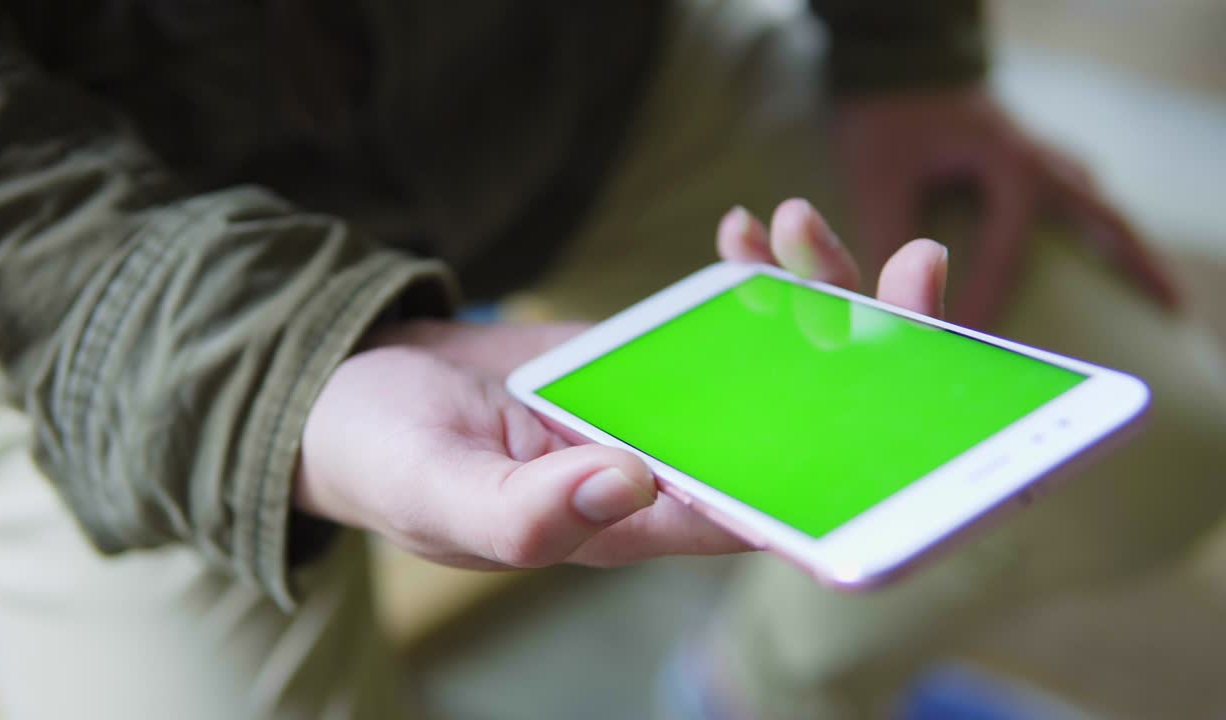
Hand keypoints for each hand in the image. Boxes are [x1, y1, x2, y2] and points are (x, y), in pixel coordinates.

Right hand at [295, 200, 948, 570]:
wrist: (358, 392)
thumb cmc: (386, 458)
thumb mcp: (437, 492)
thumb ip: (521, 514)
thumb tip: (628, 484)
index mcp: (631, 525)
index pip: (764, 510)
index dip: (852, 474)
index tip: (922, 418)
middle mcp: (665, 471)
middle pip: (796, 426)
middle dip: (870, 356)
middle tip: (917, 274)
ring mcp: (660, 407)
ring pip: (766, 365)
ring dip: (809, 296)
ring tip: (811, 223)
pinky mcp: (642, 357)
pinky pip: (715, 322)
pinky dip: (739, 277)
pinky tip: (747, 233)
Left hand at [835, 89, 1178, 327]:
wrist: (897, 65)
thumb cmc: (887, 122)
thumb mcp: (877, 181)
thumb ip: (886, 240)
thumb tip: (885, 302)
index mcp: (1008, 163)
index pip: (1009, 251)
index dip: (991, 300)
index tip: (973, 343)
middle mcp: (1040, 161)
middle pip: (1104, 220)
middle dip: (1133, 265)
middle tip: (1168, 310)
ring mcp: (1044, 157)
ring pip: (1102, 208)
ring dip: (1128, 248)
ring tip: (1158, 295)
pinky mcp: (1036, 160)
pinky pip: (1084, 200)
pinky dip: (1104, 228)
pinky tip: (1108, 256)